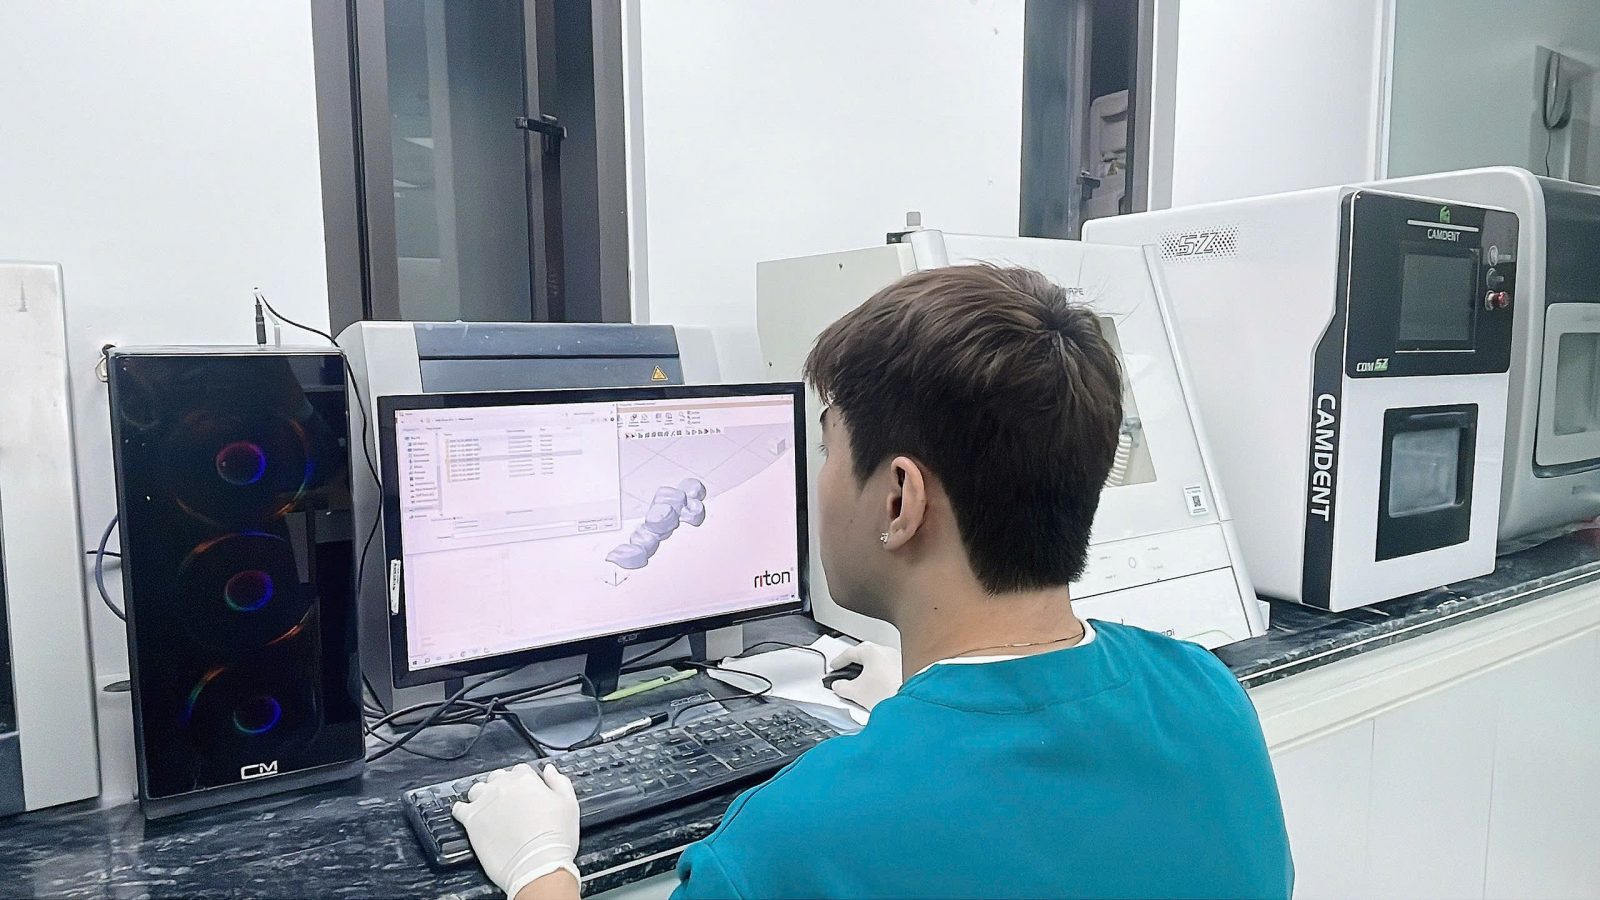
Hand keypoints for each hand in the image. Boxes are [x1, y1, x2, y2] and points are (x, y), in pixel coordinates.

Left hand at [452, 763, 580, 899]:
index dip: (523, 782)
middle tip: (508, 805)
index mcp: (526, 779)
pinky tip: (469, 817)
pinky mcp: (471, 820)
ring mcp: (485, 802)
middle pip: (497, 778)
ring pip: (477, 790)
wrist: (539, 865)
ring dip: (482, 797)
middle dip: (501, 787)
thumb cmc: (555, 839)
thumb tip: (549, 769)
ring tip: (488, 811)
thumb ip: (559, 782)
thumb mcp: (569, 804)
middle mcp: (503, 786)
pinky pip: (459, 809)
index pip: (520, 770)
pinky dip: (462, 811)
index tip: (525, 794)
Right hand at [829, 642, 902, 711]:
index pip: (850, 652)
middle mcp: (886, 651)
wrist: (908, 704)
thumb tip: (838, 686)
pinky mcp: (905, 667)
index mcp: (872, 652)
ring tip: (861, 676)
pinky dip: (879, 669)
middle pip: (864, 650)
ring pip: (877, 656)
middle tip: (845, 667)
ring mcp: (897, 658)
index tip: (834, 666)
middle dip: (853, 659)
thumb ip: (841, 687)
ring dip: (867, 664)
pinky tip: (876, 680)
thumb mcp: (855, 692)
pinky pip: (887, 664)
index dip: (839, 660)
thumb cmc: (888, 695)